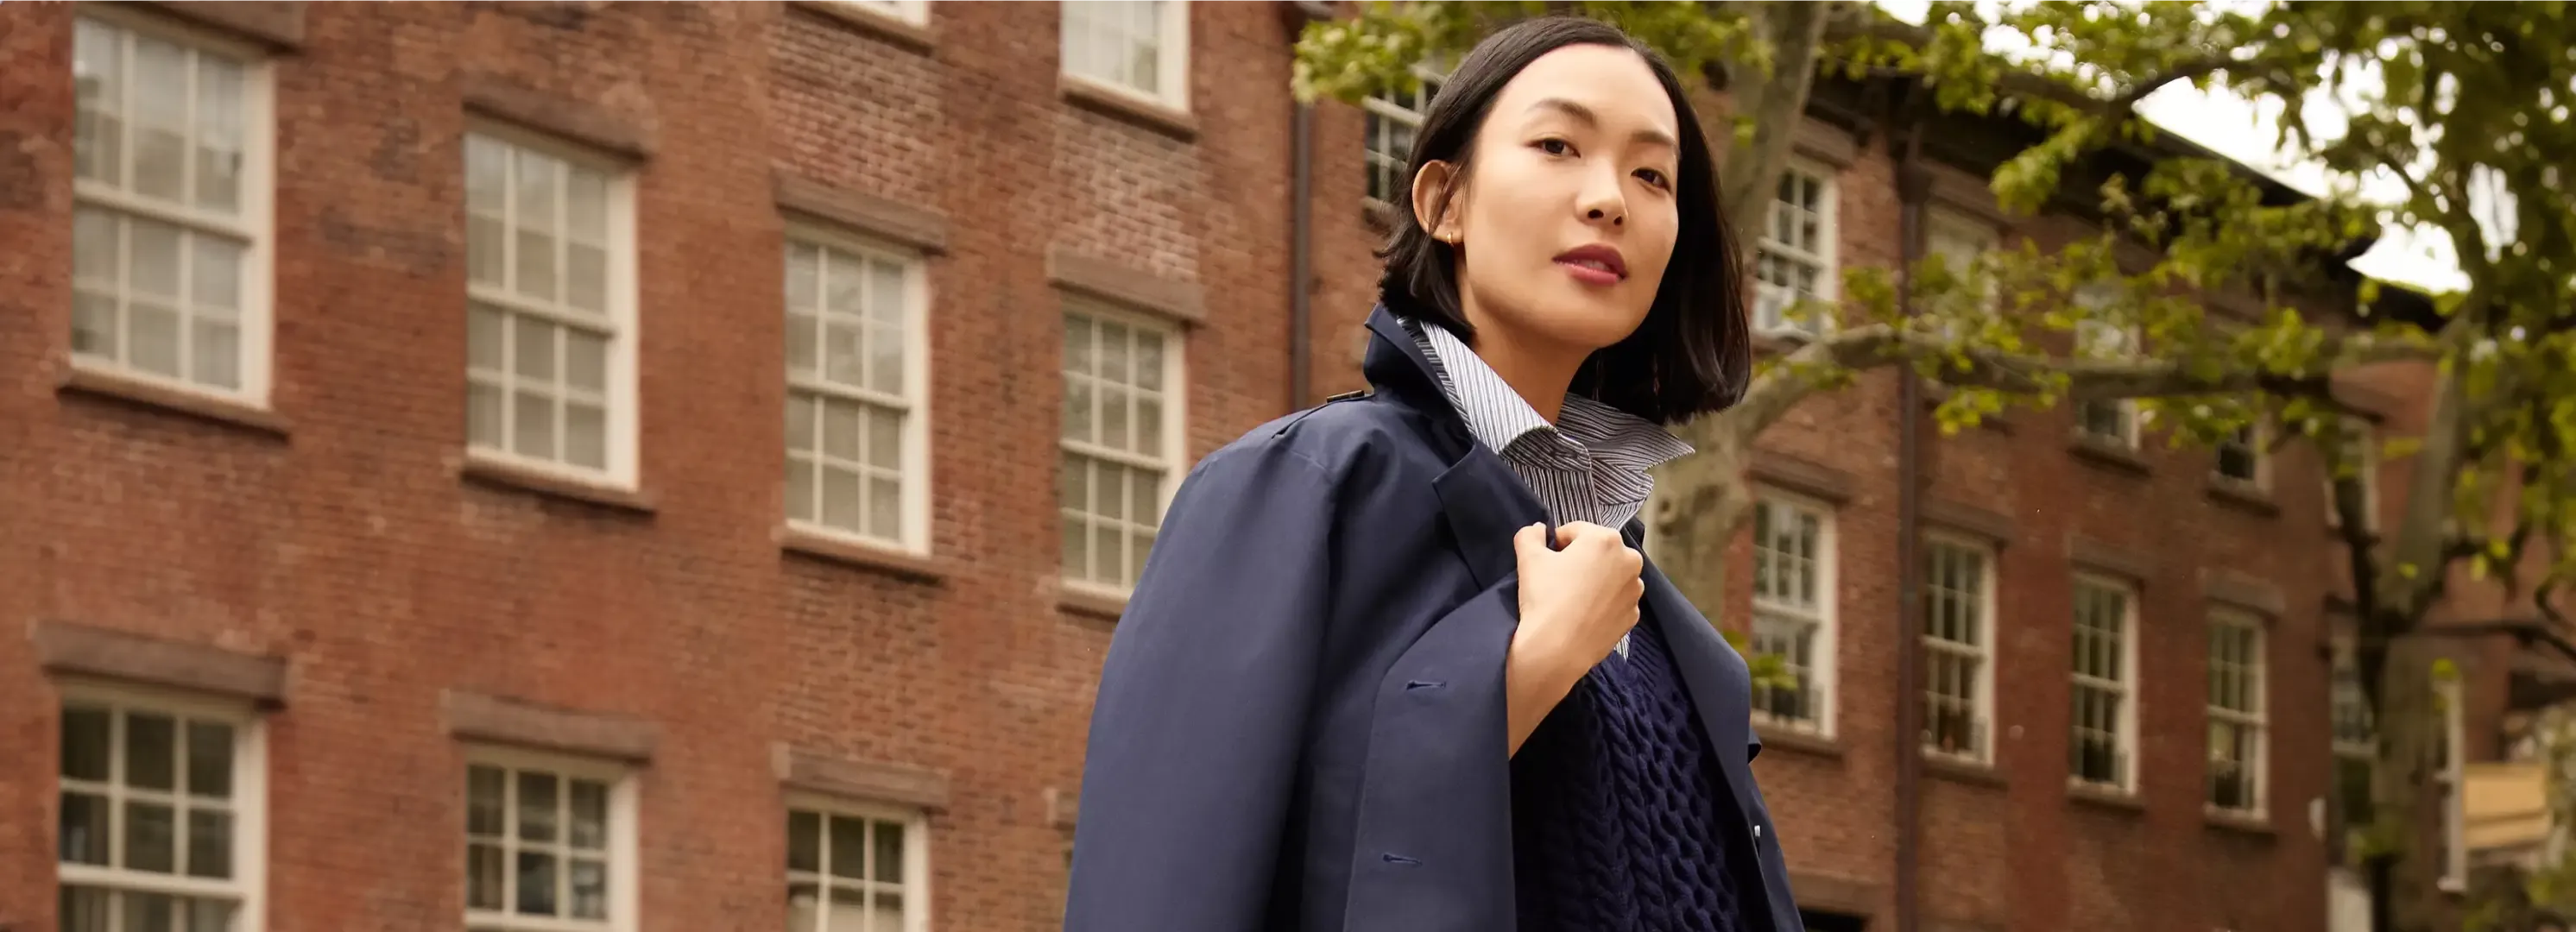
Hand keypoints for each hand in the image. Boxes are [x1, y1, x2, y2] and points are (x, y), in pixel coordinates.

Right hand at [1504, 521, 1643, 754]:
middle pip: (1598, 552)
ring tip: (1572, 599)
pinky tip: (1584, 615)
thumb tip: (1537, 530)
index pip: (1575, 531)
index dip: (1556, 544)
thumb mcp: (1528, 558)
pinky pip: (1615, 601)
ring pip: (1610, 576)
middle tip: (1559, 580)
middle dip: (1580, 561)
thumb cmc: (1544, 597)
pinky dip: (1602, 603)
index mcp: (1606, 539)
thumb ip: (1530, 535)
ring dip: (1595, 580)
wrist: (1556, 650)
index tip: (1547, 562)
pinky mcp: (1633, 616)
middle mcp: (1629, 560)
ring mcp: (1634, 590)